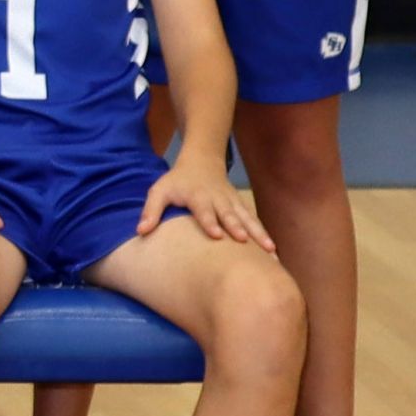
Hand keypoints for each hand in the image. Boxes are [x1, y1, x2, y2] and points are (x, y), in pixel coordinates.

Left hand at [138, 155, 273, 249]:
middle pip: (230, 214)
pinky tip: (274, 253)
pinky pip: (254, 222)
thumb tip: (141, 232)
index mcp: (198, 196)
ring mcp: (233, 203)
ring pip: (248, 219)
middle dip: (237, 228)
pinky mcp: (241, 207)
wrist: (202, 162)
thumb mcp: (159, 191)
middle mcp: (219, 199)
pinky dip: (264, 235)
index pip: (204, 210)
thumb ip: (150, 210)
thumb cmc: (177, 182)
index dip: (210, 222)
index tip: (217, 236)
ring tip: (270, 251)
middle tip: (244, 242)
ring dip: (259, 234)